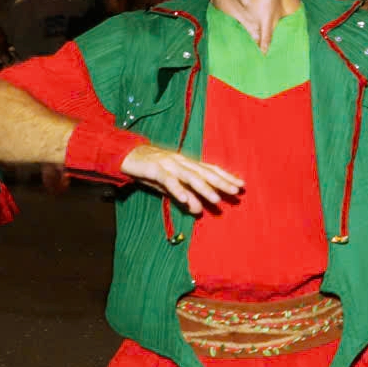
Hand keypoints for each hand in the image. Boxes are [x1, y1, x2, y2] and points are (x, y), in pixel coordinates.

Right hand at [119, 143, 246, 214]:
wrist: (126, 156)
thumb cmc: (151, 171)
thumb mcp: (170, 186)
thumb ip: (184, 196)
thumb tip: (198, 210)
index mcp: (187, 164)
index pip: (210, 170)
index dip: (226, 176)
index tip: (241, 185)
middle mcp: (181, 162)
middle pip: (205, 173)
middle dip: (221, 182)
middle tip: (236, 192)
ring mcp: (168, 164)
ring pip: (190, 177)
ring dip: (204, 188)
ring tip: (216, 199)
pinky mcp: (154, 169)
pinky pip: (167, 180)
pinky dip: (177, 189)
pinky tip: (184, 199)